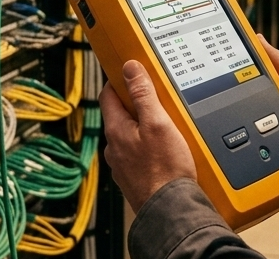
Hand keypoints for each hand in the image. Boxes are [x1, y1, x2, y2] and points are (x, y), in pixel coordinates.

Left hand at [100, 60, 197, 210]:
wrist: (171, 210)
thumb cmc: (165, 170)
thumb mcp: (158, 123)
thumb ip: (143, 95)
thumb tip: (130, 69)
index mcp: (116, 131)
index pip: (108, 95)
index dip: (119, 80)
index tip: (131, 72)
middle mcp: (114, 148)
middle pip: (120, 115)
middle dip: (136, 105)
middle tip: (157, 99)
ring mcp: (123, 165)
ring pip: (130, 136)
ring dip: (143, 127)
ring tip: (166, 125)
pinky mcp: (135, 177)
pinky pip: (138, 153)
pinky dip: (148, 146)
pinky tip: (166, 149)